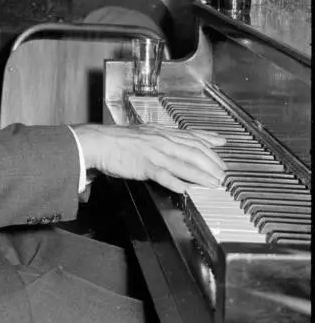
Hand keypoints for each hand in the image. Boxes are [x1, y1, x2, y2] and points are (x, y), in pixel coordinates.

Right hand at [72, 123, 225, 194]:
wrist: (98, 142)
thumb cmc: (117, 140)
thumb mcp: (142, 134)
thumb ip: (159, 140)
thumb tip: (171, 144)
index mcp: (161, 133)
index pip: (191, 135)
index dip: (209, 140)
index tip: (222, 144)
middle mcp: (161, 141)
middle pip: (193, 151)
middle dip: (212, 163)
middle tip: (223, 173)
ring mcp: (154, 153)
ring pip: (184, 163)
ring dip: (201, 175)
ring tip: (214, 183)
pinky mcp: (144, 166)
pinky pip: (163, 175)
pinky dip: (175, 182)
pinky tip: (185, 189)